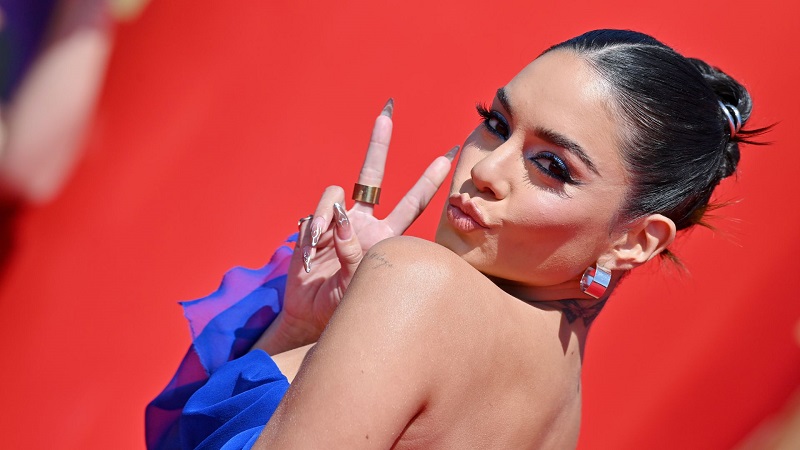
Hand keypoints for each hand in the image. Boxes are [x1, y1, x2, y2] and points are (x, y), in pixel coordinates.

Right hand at [254, 99, 457, 353]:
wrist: (312, 315)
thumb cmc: (347, 305)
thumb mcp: (362, 284)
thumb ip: (356, 253)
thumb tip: (345, 221)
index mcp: (387, 236)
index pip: (413, 203)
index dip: (430, 180)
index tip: (450, 154)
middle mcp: (365, 221)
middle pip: (372, 175)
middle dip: (379, 144)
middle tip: (386, 112)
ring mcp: (338, 219)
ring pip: (336, 192)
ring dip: (328, 216)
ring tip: (320, 245)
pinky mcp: (314, 224)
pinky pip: (317, 210)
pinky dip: (315, 225)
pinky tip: (312, 248)